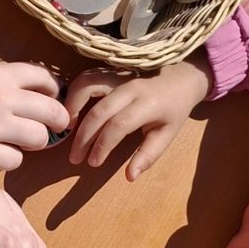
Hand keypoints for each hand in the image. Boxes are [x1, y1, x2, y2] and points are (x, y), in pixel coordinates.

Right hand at [0, 62, 64, 170]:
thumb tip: (18, 92)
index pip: (45, 78)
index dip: (53, 90)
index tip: (51, 97)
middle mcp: (3, 100)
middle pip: (52, 111)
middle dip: (58, 120)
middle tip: (55, 126)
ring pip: (39, 138)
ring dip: (35, 142)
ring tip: (23, 142)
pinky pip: (16, 160)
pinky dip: (10, 159)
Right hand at [65, 57, 208, 175]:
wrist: (181, 78)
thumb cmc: (174, 109)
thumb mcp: (167, 135)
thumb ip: (148, 155)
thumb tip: (130, 177)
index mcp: (148, 104)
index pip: (118, 125)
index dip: (102, 146)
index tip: (93, 163)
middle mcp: (131, 87)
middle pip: (99, 111)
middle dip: (83, 137)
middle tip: (75, 157)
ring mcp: (118, 74)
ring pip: (87, 86)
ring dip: (72, 107)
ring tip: (67, 130)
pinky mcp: (110, 71)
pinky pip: (86, 78)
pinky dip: (73, 94)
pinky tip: (71, 112)